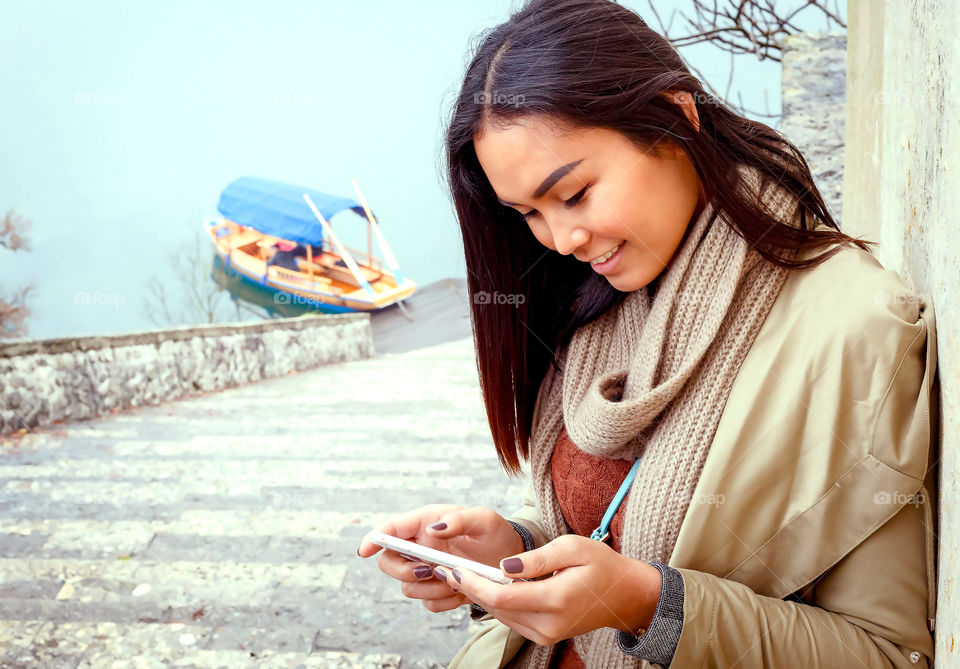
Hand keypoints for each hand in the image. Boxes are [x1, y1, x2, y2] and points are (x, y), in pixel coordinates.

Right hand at [357, 504, 525, 613]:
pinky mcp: (437, 591)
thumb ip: (459, 520)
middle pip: (388, 563)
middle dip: (405, 571)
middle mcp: (420, 547)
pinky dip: (443, 602)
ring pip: (407, 587)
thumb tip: (432, 530)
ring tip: (458, 580)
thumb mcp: (483, 519)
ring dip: (430, 589)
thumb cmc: (495, 532)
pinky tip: (462, 591)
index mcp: (424, 522)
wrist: (510, 559)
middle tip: (430, 570)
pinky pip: (427, 604)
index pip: (390, 529)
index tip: (364, 551)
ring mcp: (426, 570)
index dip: (373, 539)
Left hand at [436, 534, 662, 645]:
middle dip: (468, 588)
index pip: (501, 596)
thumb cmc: (601, 564)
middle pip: (495, 609)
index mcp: (555, 599)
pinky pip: (512, 619)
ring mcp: (546, 633)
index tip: (453, 567)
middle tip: (444, 568)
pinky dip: (495, 603)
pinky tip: (483, 585)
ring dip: (478, 595)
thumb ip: (536, 558)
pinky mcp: (545, 635)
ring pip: (500, 616)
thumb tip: (503, 567)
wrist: (625, 595)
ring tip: (458, 573)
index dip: (473, 583)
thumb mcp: (572, 547)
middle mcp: (548, 623)